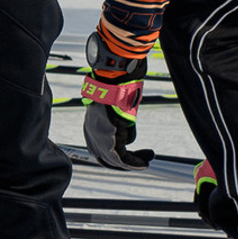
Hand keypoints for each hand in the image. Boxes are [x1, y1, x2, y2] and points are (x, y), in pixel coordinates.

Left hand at [81, 31, 148, 169]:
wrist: (114, 75)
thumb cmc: (115, 82)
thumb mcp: (115, 102)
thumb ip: (118, 116)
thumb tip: (127, 126)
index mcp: (91, 123)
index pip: (99, 148)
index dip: (115, 154)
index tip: (130, 152)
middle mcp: (92, 132)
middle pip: (106, 157)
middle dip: (124, 161)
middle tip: (141, 159)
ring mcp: (100, 136)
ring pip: (115, 160)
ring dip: (133, 163)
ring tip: (146, 160)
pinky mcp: (111, 137)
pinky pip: (123, 158)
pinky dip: (135, 163)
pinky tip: (145, 162)